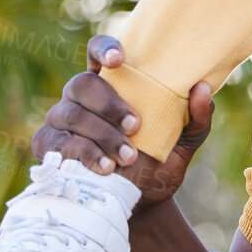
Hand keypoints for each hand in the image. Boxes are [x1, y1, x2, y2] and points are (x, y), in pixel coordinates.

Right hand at [30, 34, 212, 204]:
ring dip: (103, 135)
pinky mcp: (49, 147)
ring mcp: (62, 120)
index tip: (120, 59)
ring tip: (128, 157)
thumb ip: (197, 116)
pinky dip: (84, 154)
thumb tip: (202, 87)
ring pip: (72, 114)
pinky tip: (105, 168)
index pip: (99, 52)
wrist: (140, 203)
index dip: (104, 48)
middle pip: (83, 83)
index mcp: (114, 84)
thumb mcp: (185, 141)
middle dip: (110, 104)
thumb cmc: (159, 162)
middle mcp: (82, 96)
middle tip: (136, 126)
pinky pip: (58, 143)